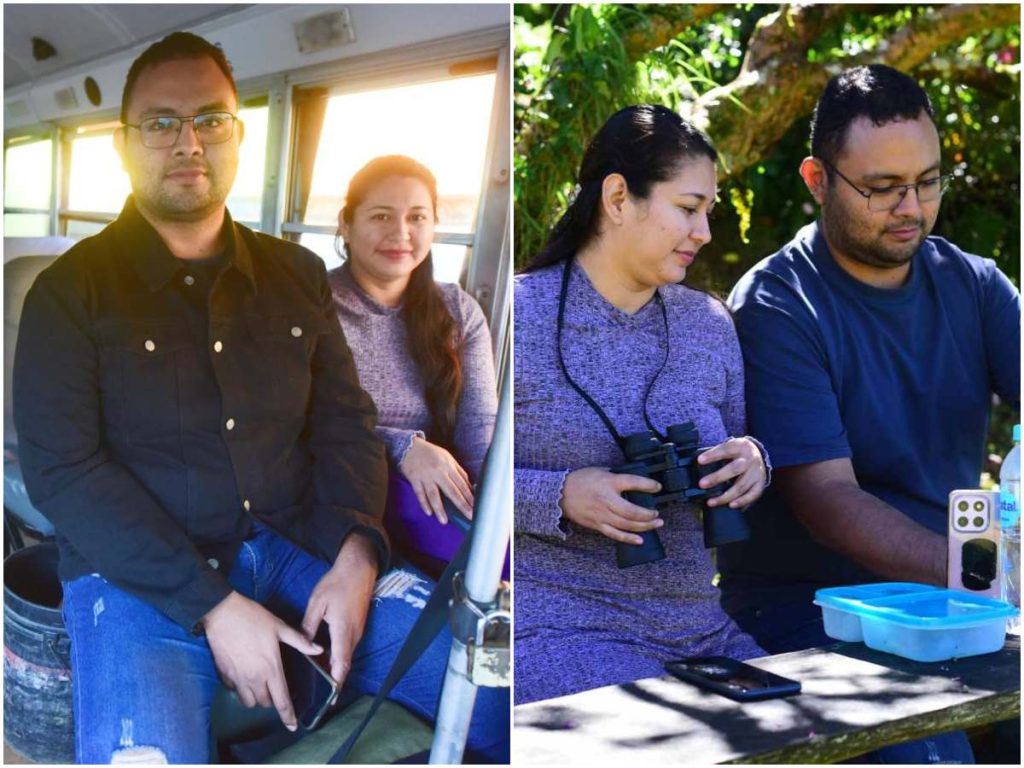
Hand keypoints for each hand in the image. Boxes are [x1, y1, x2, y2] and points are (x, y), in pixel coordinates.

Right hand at [202, 591, 322, 730]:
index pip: (281, 701)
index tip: (293, 725)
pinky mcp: (224, 675)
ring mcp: (238, 679)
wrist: (222, 613)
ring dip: (256, 697)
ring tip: (261, 683)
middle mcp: (254, 678)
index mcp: (271, 668)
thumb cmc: (253, 618)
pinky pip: (235, 691)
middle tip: (276, 687)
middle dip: (272, 700)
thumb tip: (318, 650)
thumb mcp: (280, 627)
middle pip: (265, 703)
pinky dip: (241, 688)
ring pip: (249, 702)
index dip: (288, 716)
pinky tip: (245, 675)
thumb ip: (299, 641)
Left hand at [301, 533, 378, 685]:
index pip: (342, 662)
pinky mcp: (357, 626)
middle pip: (345, 663)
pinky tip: (325, 658)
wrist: (359, 569)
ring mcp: (357, 631)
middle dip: (335, 679)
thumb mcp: (317, 603)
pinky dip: (339, 657)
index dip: (337, 680)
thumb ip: (309, 625)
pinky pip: (347, 647)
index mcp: (343, 630)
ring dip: (336, 668)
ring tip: (320, 680)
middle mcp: (353, 635)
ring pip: (346, 656)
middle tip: (321, 695)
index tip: (332, 697)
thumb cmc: (337, 584)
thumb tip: (302, 644)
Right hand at [399, 436, 473, 522]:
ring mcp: (426, 476)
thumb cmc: (431, 453)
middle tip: (469, 517)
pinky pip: (419, 493)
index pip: (462, 484)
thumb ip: (459, 471)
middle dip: (462, 505)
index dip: (469, 497)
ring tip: (444, 521)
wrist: (410, 446)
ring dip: (440, 509)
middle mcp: (438, 472)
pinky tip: (429, 513)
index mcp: (448, 466)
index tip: (476, 508)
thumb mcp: (448, 458)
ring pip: (434, 495)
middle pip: (452, 491)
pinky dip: (424, 503)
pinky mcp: (414, 479)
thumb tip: (470, 485)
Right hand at [560, 467, 663, 544]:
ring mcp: (602, 515)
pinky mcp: (598, 525)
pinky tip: (640, 540)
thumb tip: (633, 481)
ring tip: (656, 524)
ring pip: (627, 524)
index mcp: (609, 482)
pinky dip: (628, 538)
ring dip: (644, 526)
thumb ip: (616, 476)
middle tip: (657, 513)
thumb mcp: (600, 471)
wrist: (560, 494)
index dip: (649, 485)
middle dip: (648, 514)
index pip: (633, 483)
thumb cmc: (580, 480)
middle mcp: (607, 500)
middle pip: (632, 511)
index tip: (658, 487)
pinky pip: (615, 534)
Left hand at [697, 437, 766, 508]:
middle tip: (702, 484)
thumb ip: (717, 454)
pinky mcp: (760, 483)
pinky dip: (742, 501)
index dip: (712, 455)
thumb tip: (698, 464)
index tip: (700, 460)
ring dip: (725, 496)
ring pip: (741, 486)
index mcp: (740, 447)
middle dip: (717, 477)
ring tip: (711, 502)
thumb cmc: (737, 452)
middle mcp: (750, 459)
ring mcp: (756, 472)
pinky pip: (753, 494)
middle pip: (734, 469)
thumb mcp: (729, 446)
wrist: (757, 452)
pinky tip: (731, 505)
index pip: (725, 450)